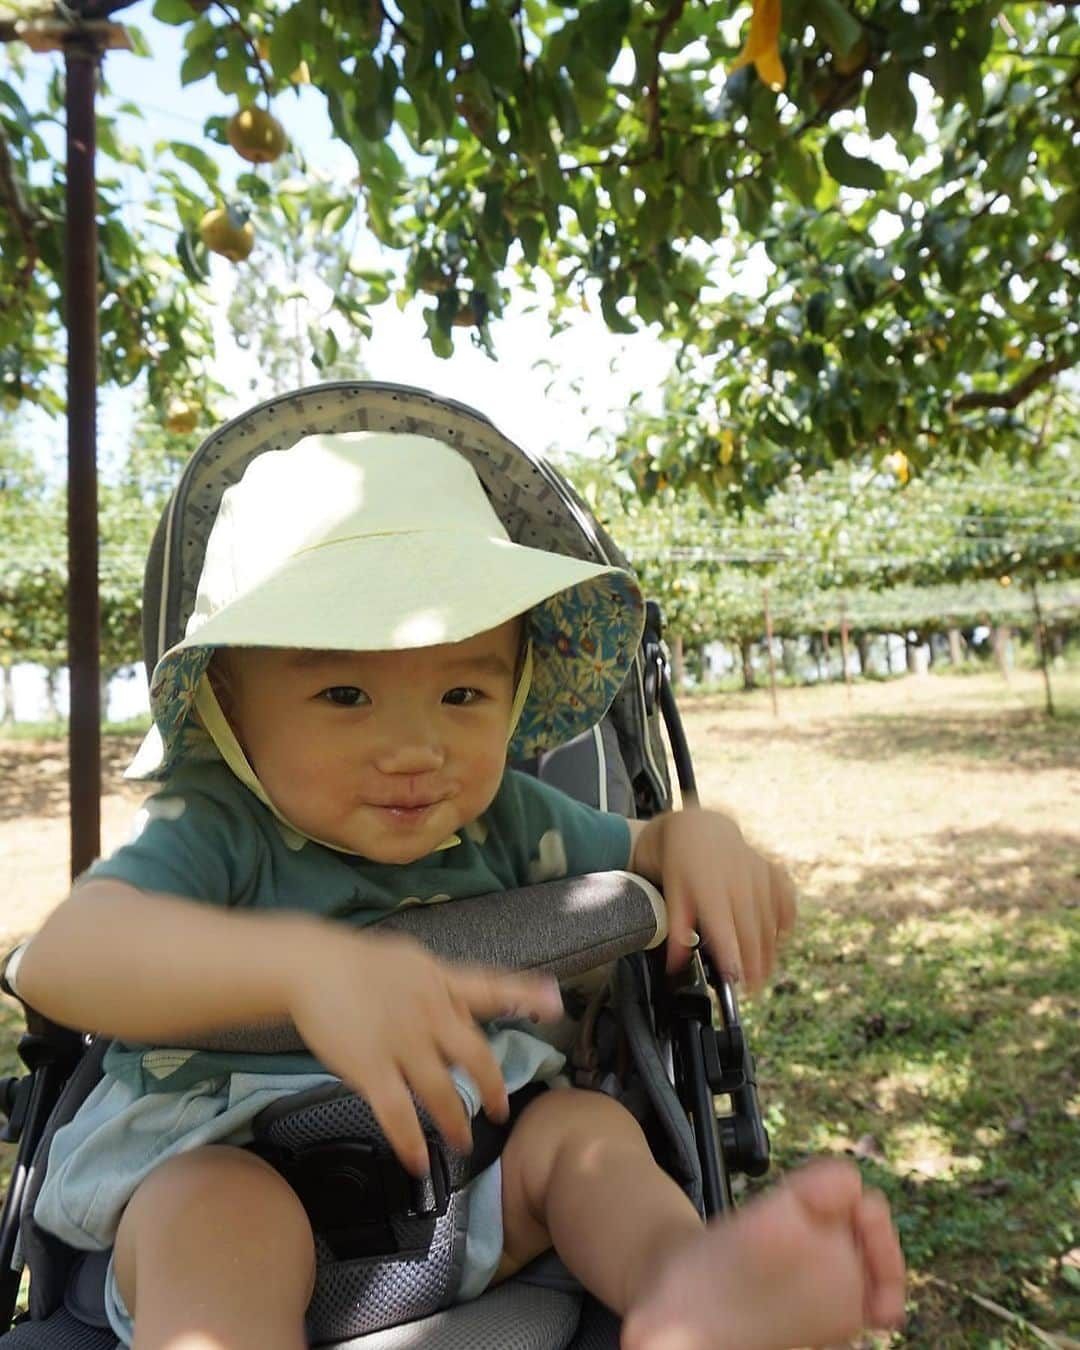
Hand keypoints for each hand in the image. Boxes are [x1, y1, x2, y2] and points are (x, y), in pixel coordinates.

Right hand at [284, 922, 562, 1174]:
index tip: (555, 1003)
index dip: (524, 996)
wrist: (310, 965)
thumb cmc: (358, 963)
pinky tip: (418, 1162)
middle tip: (501, 1110)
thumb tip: (464, 1005)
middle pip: (474, 1055)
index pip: (490, 987)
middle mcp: (430, 1012)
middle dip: (492, 1086)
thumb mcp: (411, 962)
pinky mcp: (371, 1067)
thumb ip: (441, 986)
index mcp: (441, 982)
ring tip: (463, 1143)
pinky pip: (397, 1113)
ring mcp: (402, 1041)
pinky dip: (410, 1142)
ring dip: (455, 1122)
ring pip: (441, 1091)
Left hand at [631, 810, 795, 987]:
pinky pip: (785, 898)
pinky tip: (781, 938)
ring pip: (769, 918)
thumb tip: (674, 966)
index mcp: (708, 886)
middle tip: (752, 988)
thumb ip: (676, 930)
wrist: (699, 829)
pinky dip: (785, 919)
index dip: (732, 956)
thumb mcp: (672, 894)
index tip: (735, 979)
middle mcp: (737, 880)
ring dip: (770, 949)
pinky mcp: (771, 870)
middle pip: (751, 929)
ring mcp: (758, 873)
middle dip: (754, 962)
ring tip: (764, 973)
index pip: (723, 928)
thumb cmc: (682, 865)